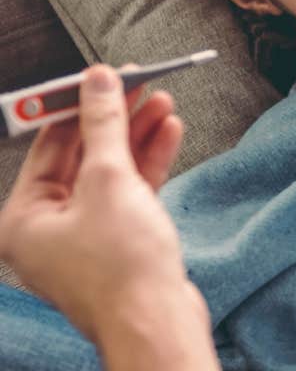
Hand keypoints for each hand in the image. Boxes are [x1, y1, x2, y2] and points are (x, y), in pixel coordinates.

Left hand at [0, 64, 191, 343]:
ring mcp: (88, 234)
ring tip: (163, 100)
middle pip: (84, 154)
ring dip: (138, 134)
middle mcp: (50, 226)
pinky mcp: (121, 239)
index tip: (103, 74)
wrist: (160, 322)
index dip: (78, 104)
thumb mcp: (109, 178)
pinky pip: (132, 190)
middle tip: (140, 81)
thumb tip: (98, 79)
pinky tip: (169, 132)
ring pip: (112, 170)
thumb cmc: (122, 263)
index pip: (50, 143)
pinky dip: (150, 161)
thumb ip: (104, 124)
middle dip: (117, 117)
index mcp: (25, 217)